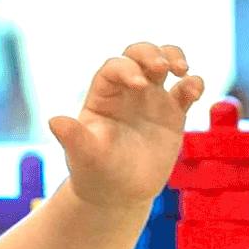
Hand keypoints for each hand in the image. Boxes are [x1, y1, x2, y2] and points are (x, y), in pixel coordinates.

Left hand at [48, 42, 203, 209]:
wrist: (119, 195)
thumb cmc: (96, 173)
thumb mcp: (85, 156)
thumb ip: (73, 137)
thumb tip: (54, 121)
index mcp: (103, 96)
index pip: (114, 67)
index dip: (126, 68)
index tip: (138, 84)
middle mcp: (126, 91)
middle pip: (138, 54)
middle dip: (151, 53)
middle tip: (163, 67)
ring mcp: (151, 99)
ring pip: (164, 63)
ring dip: (174, 57)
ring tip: (182, 70)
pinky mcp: (173, 114)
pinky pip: (186, 90)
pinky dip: (193, 84)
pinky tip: (194, 90)